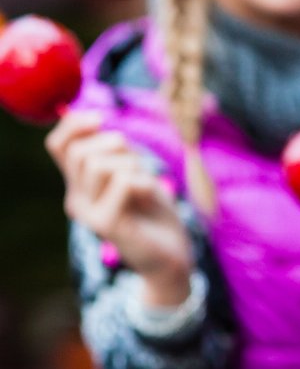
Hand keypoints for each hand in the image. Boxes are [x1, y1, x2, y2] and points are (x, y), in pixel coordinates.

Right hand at [46, 110, 192, 306]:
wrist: (172, 252)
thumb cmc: (155, 209)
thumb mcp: (133, 171)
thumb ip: (112, 151)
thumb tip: (91, 117)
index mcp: (80, 183)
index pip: (59, 145)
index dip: (75, 125)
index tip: (101, 118)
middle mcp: (76, 198)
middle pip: (82, 151)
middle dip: (118, 147)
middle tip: (139, 168)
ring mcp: (88, 213)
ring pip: (101, 164)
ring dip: (134, 166)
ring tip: (146, 187)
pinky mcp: (105, 224)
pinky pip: (122, 182)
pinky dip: (145, 182)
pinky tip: (151, 198)